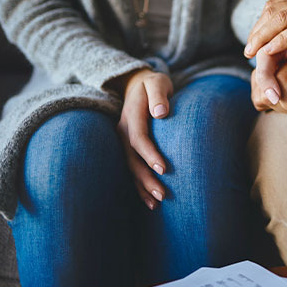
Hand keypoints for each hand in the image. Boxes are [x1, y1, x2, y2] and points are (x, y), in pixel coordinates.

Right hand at [115, 68, 172, 209]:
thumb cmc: (153, 84)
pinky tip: (148, 201)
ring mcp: (122, 140)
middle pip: (132, 159)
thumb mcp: (157, 82)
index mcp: (131, 115)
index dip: (149, 154)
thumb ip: (159, 95)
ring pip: (130, 167)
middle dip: (146, 178)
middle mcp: (123, 130)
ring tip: (155, 203)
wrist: (136, 84)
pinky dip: (139, 185)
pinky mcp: (127, 147)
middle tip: (162, 195)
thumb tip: (161, 112)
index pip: (138, 138)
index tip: (164, 169)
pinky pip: (131, 168)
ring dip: (142, 187)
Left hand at [244, 0, 286, 58]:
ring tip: (254, 54)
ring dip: (264, 37)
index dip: (259, 23)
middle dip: (257, 31)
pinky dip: (282, 40)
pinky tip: (272, 51)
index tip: (252, 42)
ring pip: (281, 19)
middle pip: (273, 10)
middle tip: (248, 50)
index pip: (273, 5)